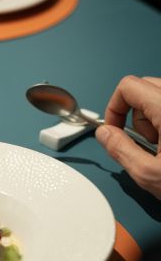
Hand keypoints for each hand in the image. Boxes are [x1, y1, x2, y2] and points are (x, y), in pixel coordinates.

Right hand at [95, 75, 160, 198]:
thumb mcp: (150, 174)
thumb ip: (120, 149)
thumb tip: (104, 133)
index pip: (128, 86)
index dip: (113, 107)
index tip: (114, 130)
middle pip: (143, 87)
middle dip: (133, 113)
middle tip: (142, 142)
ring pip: (158, 96)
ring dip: (152, 118)